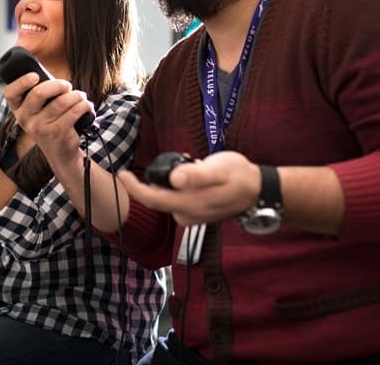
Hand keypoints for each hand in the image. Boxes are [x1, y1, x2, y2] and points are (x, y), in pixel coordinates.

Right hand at [3, 73, 91, 165]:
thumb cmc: (50, 124)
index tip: (35, 76)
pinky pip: (74, 111)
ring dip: (76, 95)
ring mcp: (40, 128)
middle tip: (67, 86)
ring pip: (61, 101)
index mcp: (18, 110)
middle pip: (38, 93)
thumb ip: (40, 95)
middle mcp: (25, 119)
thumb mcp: (38, 111)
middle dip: (58, 85)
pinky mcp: (57, 132)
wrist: (60, 153)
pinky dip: (85, 105)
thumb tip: (56, 80)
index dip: (21, 82)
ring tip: (81, 96)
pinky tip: (87, 105)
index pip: (10, 93)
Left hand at [118, 150, 260, 226]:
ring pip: (166, 199)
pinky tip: (192, 177)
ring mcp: (191, 216)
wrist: (258, 190)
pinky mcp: (194, 213)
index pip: (153, 199)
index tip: (122, 173)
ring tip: (192, 167)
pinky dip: (175, 188)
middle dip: (150, 182)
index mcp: (190, 204)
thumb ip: (196, 175)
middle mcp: (187, 214)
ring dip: (167, 183)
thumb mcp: (219, 169)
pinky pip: (175, 200)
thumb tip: (174, 179)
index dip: (135, 188)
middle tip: (171, 163)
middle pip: (156, 200)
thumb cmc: (238, 175)